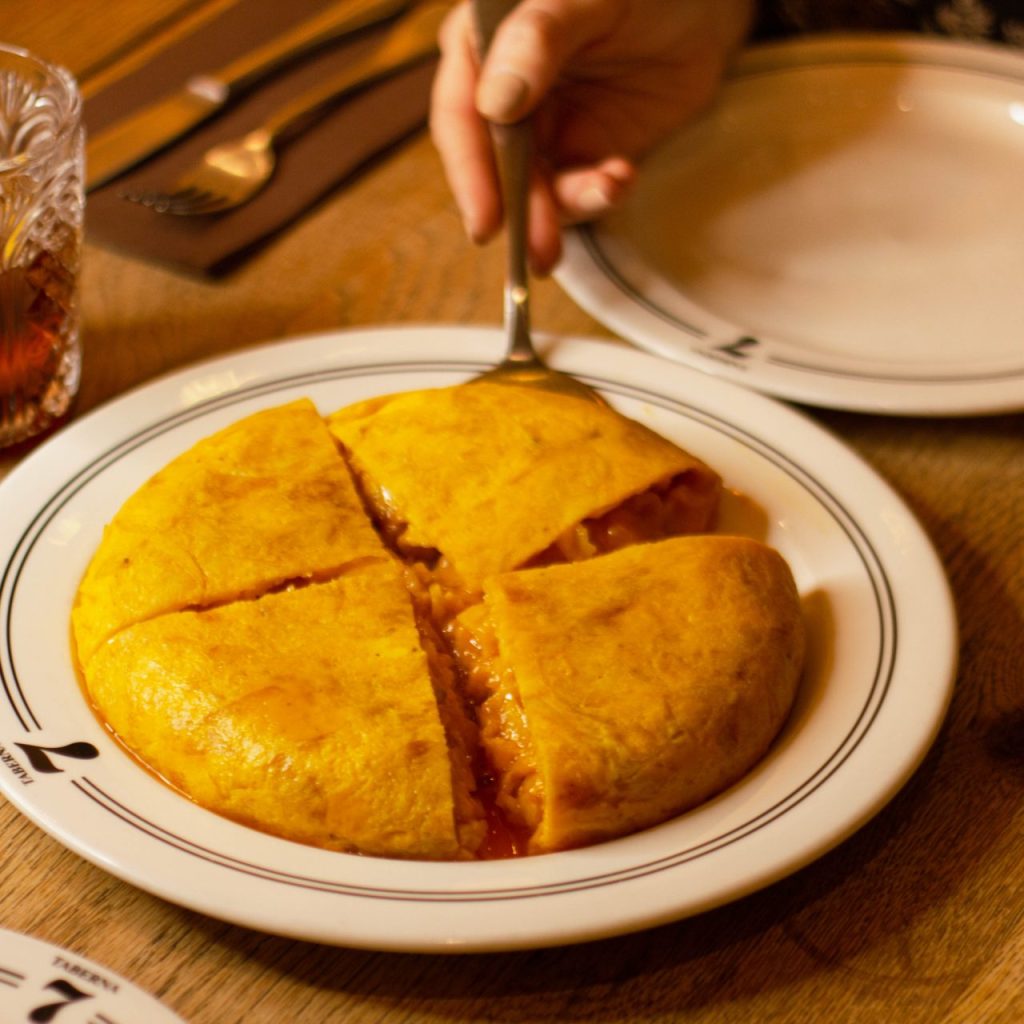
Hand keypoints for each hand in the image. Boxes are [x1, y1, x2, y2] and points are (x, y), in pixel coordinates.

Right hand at [429, 0, 754, 274]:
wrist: (703, 8)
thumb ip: (537, 40)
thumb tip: (494, 103)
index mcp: (484, 47)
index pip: (459, 116)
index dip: (469, 172)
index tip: (486, 220)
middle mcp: (503, 96)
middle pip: (495, 169)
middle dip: (522, 212)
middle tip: (541, 251)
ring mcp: (542, 131)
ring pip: (534, 191)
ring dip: (566, 208)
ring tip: (607, 189)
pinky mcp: (579, 155)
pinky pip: (577, 194)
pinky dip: (598, 195)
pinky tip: (621, 176)